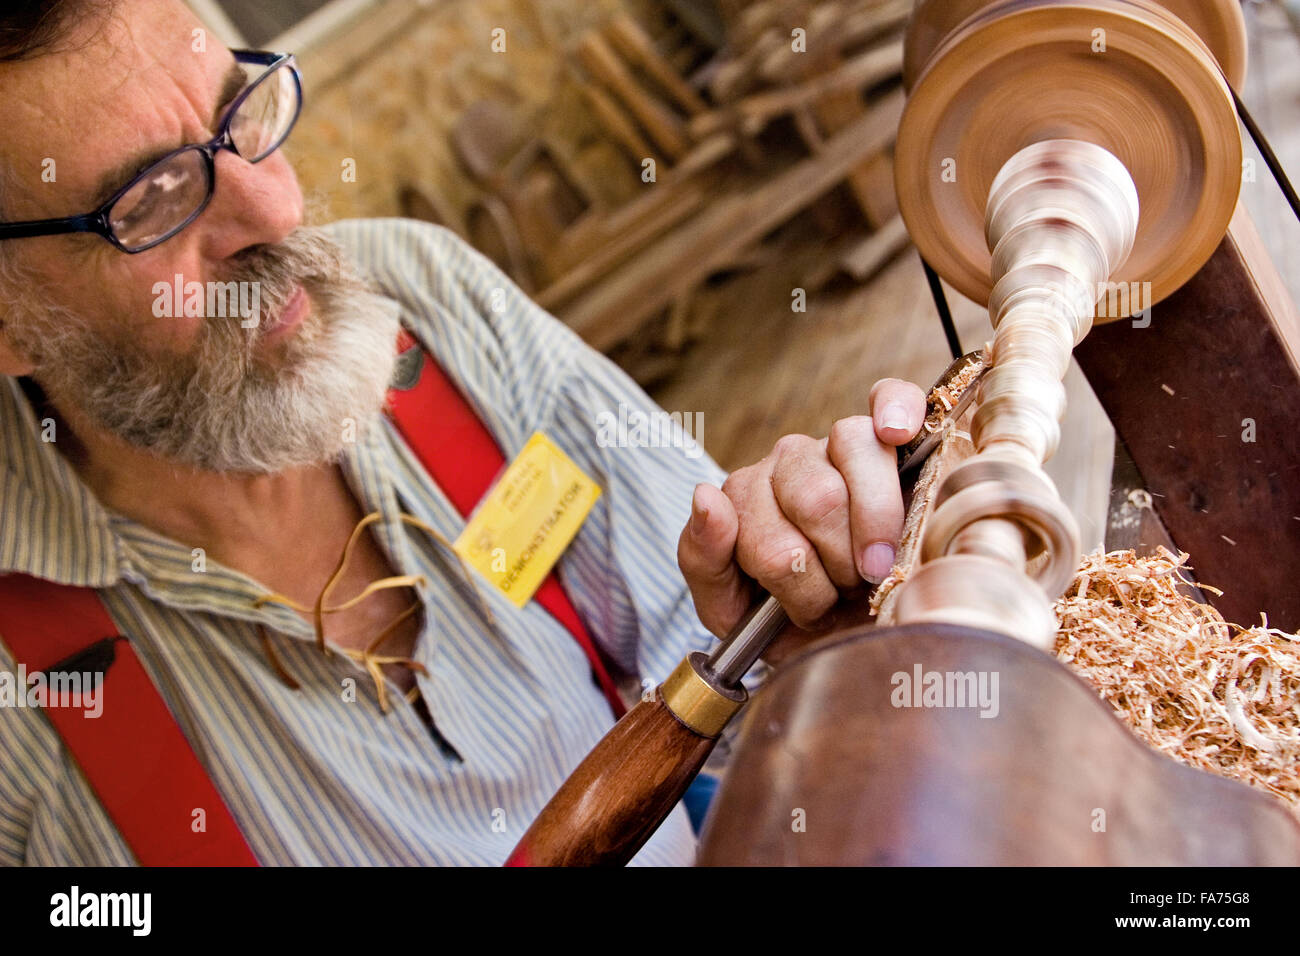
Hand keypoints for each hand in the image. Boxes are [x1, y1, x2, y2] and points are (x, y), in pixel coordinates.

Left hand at [678, 379, 926, 638]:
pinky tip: (895, 431)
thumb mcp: (728, 608)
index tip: (809, 613)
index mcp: (744, 497)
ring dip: (877, 524)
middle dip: (837, 563)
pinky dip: (897, 408)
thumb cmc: (788, 618)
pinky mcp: (886, 435)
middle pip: (817, 498)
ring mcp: (836, 445)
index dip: (800, 587)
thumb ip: (703, 556)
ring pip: (858, 451)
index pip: (769, 542)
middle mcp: (787, 462)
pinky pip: (889, 398)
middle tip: (844, 589)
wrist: (845, 631)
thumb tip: (706, 496)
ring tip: (877, 562)